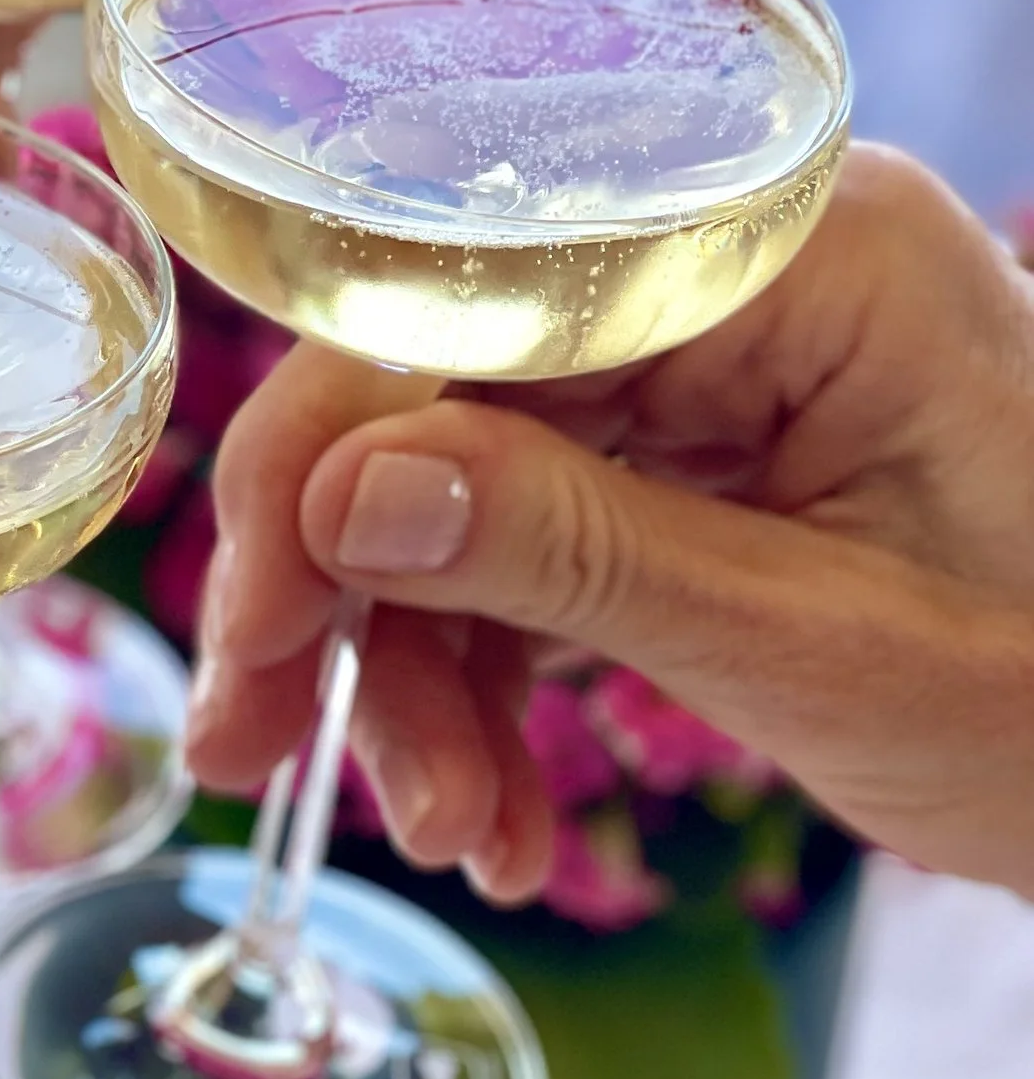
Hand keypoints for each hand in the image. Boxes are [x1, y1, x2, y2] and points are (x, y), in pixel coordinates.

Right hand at [190, 147, 1033, 897]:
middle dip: (347, 589)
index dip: (325, 455)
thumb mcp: (828, 647)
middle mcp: (738, 269)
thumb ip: (574, 557)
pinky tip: (495, 806)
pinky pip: (530, 535)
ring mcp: (720, 358)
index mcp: (802, 247)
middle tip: (258, 751)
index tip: (250, 632)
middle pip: (442, 386)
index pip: (474, 297)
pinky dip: (492, 675)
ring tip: (452, 832)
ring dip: (418, 666)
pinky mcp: (706, 448)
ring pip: (463, 476)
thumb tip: (341, 496)